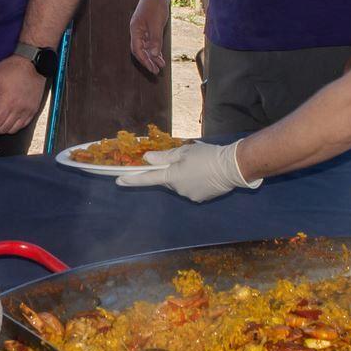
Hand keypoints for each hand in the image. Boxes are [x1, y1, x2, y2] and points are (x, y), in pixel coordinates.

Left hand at [0, 54, 46, 134]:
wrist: (33, 63)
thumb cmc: (13, 68)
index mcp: (7, 101)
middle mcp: (19, 109)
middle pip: (3, 128)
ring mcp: (27, 111)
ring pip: (13, 129)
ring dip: (2, 130)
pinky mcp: (33, 110)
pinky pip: (23, 125)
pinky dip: (13, 128)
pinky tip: (7, 123)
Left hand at [117, 139, 261, 201]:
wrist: (232, 167)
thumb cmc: (207, 156)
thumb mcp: (184, 152)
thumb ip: (164, 157)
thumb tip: (147, 159)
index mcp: (172, 176)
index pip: (147, 178)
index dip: (132, 179)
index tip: (118, 180)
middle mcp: (178, 189)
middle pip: (167, 180)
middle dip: (171, 171)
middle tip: (184, 159)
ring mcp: (189, 196)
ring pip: (180, 184)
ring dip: (184, 176)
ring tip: (198, 165)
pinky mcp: (200, 198)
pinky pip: (191, 189)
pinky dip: (194, 181)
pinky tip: (204, 173)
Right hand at [129, 0, 167, 74]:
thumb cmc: (155, 6)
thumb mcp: (156, 24)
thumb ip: (155, 40)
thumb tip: (153, 54)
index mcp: (135, 30)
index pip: (137, 49)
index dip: (144, 60)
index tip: (152, 68)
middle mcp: (137, 31)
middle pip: (140, 50)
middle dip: (147, 61)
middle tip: (155, 71)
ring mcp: (142, 30)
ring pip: (146, 47)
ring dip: (152, 56)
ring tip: (160, 66)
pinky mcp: (149, 28)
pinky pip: (150, 42)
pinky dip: (155, 49)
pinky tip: (160, 56)